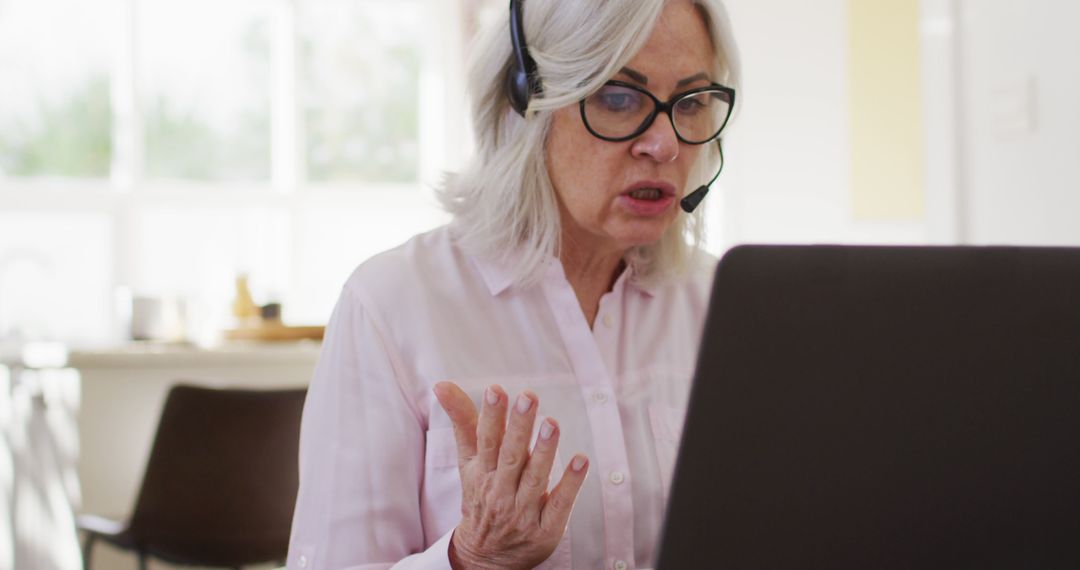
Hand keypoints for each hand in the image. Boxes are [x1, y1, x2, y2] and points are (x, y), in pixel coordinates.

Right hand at [433, 381, 588, 569]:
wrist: (484, 557)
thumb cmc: (481, 497)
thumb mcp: (468, 462)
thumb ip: (462, 421)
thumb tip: (441, 384)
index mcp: (482, 473)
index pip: (486, 441)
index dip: (490, 416)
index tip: (496, 390)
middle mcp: (500, 492)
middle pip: (511, 456)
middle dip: (519, 427)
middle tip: (528, 397)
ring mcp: (523, 512)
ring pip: (534, 478)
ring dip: (544, 451)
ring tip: (552, 423)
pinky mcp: (545, 530)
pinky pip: (559, 505)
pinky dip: (570, 484)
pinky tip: (581, 460)